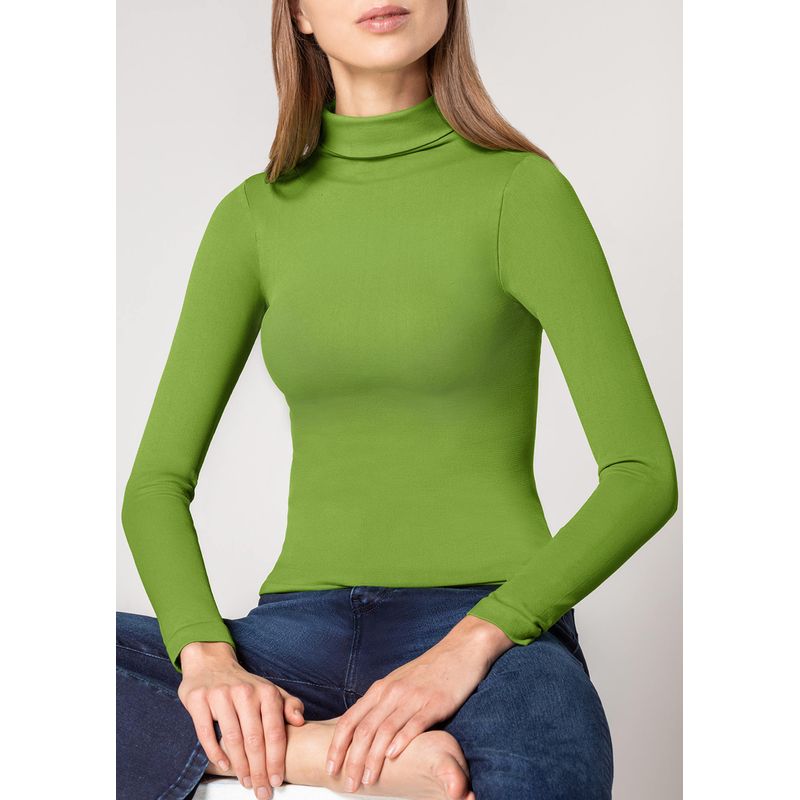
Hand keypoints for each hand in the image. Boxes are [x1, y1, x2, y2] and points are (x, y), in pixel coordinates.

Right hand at [177, 641, 304, 797]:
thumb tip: (300, 721)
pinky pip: (207, 732)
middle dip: (259, 770)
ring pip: (233, 738)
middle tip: (261, 791)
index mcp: (266, 691)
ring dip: (240, 766)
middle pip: (254, 740)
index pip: (274, 731)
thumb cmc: (244, 684)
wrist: (211, 662)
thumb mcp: (270, 690)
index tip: (277, 780)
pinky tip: (224, 765)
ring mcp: (220, 695)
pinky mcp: (199, 700)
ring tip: (246, 782)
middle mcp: (245, 692)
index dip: (276, 759)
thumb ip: (288, 704)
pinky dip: (215, 752)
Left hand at [325, 615, 512, 790]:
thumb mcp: (398, 683)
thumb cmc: (428, 671)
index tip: (330, 767)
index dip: (337, 745)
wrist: (459, 650)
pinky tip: (392, 756)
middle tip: (348, 783)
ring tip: (367, 779)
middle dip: (353, 759)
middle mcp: (392, 692)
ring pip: (385, 730)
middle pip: (364, 729)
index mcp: (380, 689)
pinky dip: (401, 740)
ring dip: (373, 758)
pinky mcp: (434, 703)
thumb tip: (362, 729)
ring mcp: (412, 697)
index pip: (350, 719)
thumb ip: (381, 704)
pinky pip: (414, 724)